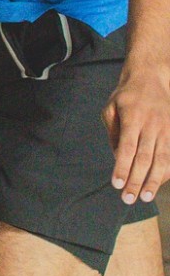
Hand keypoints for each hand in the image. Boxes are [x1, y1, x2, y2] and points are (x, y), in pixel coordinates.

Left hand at [105, 62, 169, 204]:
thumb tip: (118, 158)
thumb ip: (113, 132)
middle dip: (136, 180)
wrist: (152, 77)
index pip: (127, 148)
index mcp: (133, 117)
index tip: (117, 184)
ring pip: (162, 159)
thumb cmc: (127, 95)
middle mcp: (152, 124)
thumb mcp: (111, 108)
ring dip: (153, 180)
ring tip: (145, 197)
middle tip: (129, 199)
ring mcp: (166, 128)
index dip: (122, 167)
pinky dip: (166, 171)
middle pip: (144, 157)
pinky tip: (158, 184)